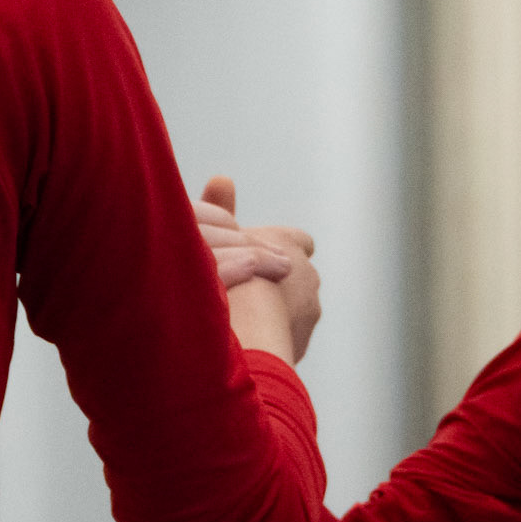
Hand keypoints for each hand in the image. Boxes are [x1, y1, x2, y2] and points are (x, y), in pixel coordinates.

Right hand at [197, 175, 321, 364]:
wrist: (240, 333)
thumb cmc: (219, 278)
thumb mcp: (211, 236)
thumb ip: (218, 209)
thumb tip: (222, 178)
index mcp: (289, 243)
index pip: (299, 241)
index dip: (280, 249)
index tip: (265, 259)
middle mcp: (308, 276)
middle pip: (298, 277)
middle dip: (278, 284)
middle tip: (244, 294)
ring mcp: (309, 312)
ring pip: (295, 309)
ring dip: (276, 314)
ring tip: (242, 322)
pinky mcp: (299, 343)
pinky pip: (286, 337)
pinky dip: (271, 338)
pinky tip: (246, 343)